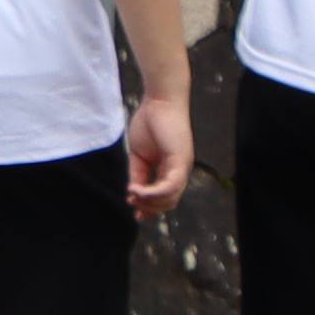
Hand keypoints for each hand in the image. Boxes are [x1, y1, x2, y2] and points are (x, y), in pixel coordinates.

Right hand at [125, 86, 194, 221]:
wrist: (160, 101)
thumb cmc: (150, 122)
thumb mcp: (138, 154)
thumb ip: (138, 173)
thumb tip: (134, 191)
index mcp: (170, 170)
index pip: (165, 197)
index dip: (151, 207)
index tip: (135, 212)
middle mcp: (180, 172)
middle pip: (169, 202)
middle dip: (150, 208)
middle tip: (133, 205)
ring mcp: (182, 168)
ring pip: (170, 198)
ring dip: (150, 202)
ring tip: (133, 196)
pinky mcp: (180, 162)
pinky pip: (169, 186)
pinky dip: (152, 193)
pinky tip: (136, 190)